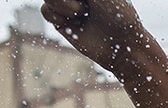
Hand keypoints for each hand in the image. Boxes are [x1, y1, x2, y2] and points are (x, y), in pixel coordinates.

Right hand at [40, 0, 158, 77]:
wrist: (121, 44)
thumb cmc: (117, 14)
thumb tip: (73, 2)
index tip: (87, 3)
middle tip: (86, 6)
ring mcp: (68, 3)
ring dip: (65, 5)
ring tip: (83, 13)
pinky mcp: (61, 20)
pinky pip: (46, 10)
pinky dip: (58, 16)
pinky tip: (74, 23)